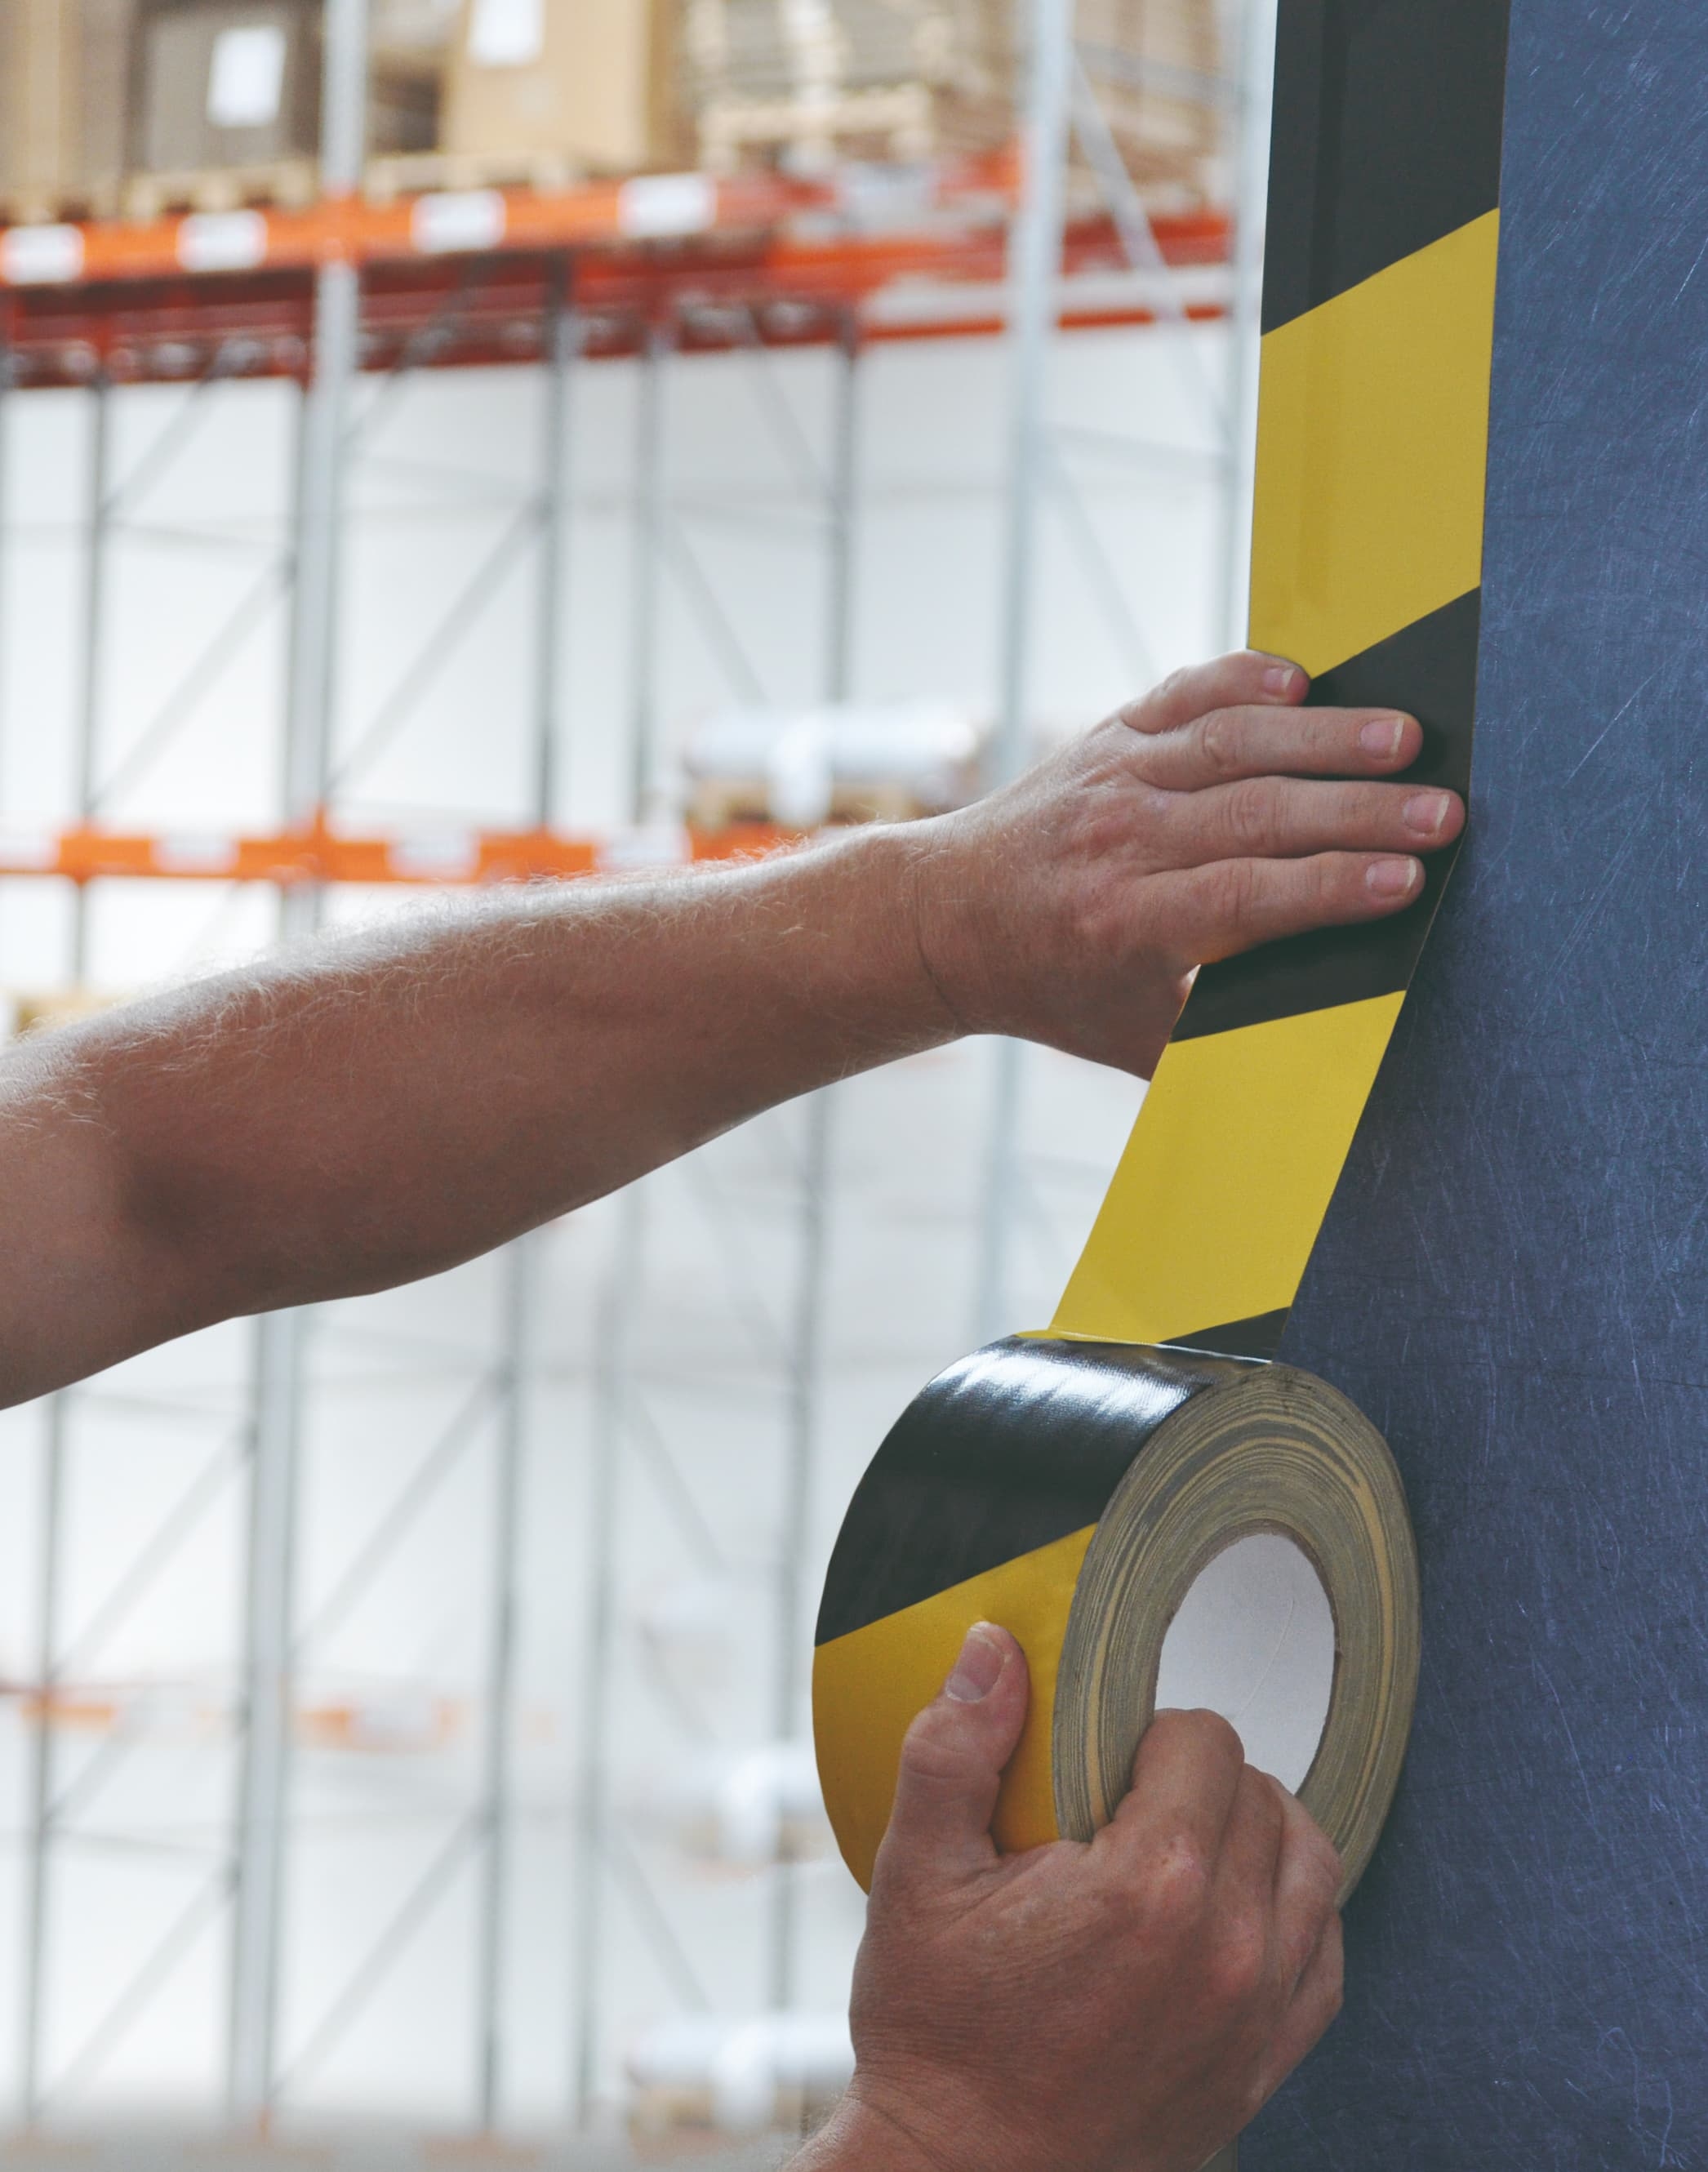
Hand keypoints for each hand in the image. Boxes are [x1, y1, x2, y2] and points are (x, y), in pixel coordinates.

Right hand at [799, 1624, 1342, 2171]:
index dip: (1154, 1732)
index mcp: (1151, 1886)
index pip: (1208, 1740)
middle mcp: (1227, 1947)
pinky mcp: (1265, 2065)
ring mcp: (1258, 2014)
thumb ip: (956, 1748)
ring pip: (1311, 1864)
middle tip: (1129, 1802)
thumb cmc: (937, 2035)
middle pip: (1261, 1793)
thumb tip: (992, 1648)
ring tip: (1185, 1839)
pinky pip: (1324, 1954)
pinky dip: (1291, 1913)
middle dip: (1199, 1777)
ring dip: (1257, 1832)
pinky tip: (1227, 1910)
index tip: (1108, 1762)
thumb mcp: (915, 1874)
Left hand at [907, 649, 1464, 1074]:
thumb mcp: (1132, 1039)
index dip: (1329, 885)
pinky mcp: (1110, 732)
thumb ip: (1219, 1039)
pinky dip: (1245, 677)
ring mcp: (1113, 776)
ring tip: (1407, 738)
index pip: (1245, 895)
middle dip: (1358, 811)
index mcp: (1125, 925)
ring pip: (1232, 743)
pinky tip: (1306, 677)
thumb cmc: (1058, 988)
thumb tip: (1323, 1051)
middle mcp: (1118, 842)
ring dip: (1325, 736)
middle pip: (1256, 814)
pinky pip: (1186, 692)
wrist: (947, 921)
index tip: (1405, 880)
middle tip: (1444, 812)